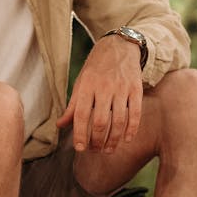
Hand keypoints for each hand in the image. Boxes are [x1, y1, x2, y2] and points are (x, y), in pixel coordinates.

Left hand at [56, 34, 142, 152]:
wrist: (120, 46)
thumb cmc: (97, 68)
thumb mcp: (81, 82)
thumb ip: (73, 106)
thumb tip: (60, 126)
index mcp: (87, 86)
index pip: (82, 115)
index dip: (80, 134)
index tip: (80, 148)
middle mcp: (104, 87)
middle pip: (101, 121)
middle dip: (98, 141)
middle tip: (95, 150)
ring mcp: (122, 89)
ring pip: (119, 121)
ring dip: (114, 140)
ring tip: (108, 150)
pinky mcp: (136, 89)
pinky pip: (135, 113)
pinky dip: (131, 129)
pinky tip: (126, 140)